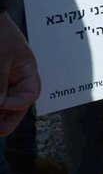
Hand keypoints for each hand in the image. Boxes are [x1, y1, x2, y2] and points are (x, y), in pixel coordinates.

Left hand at [0, 12, 38, 135]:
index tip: (3, 106)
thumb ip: (0, 81)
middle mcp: (17, 76)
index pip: (30, 93)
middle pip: (16, 102)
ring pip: (5, 98)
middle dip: (7, 116)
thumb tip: (1, 105)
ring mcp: (4, 77)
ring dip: (1, 109)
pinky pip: (0, 91)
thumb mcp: (0, 57)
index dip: (18, 104)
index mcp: (27, 70)